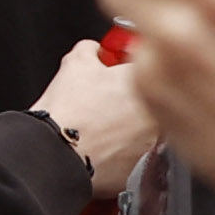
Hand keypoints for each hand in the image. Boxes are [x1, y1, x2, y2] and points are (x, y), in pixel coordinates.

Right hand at [32, 38, 151, 197]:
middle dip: (131, 98)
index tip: (117, 70)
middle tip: (107, 99)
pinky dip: (122, 149)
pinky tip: (101, 144)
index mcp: (147, 81)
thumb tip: (93, 50)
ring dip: (129, 125)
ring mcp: (153, 141)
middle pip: (152, 98)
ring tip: (100, 125)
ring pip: (146, 128)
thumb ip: (91, 49)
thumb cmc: (67, 111)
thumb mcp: (74, 63)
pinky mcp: (141, 165)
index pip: (148, 64)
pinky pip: (136, 153)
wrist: (56, 152)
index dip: (128, 67)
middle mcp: (158, 111)